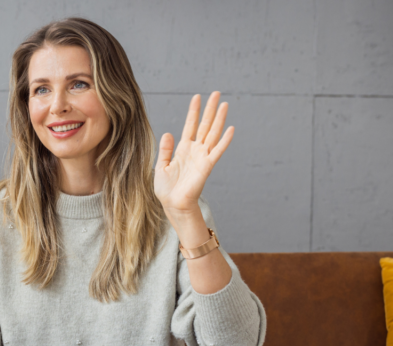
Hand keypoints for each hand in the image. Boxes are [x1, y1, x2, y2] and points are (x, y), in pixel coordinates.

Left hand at [154, 92, 233, 216]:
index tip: (197, 96)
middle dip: (210, 109)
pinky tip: (231, 128)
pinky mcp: (207, 166)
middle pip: (205, 125)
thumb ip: (166, 149)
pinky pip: (217, 151)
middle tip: (216, 93)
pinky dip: (224, 140)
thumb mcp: (161, 166)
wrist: (172, 204)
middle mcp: (195, 150)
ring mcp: (202, 157)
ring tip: (224, 104)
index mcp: (183, 149)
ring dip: (219, 119)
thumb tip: (168, 132)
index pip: (190, 125)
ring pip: (212, 133)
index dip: (194, 111)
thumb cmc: (167, 189)